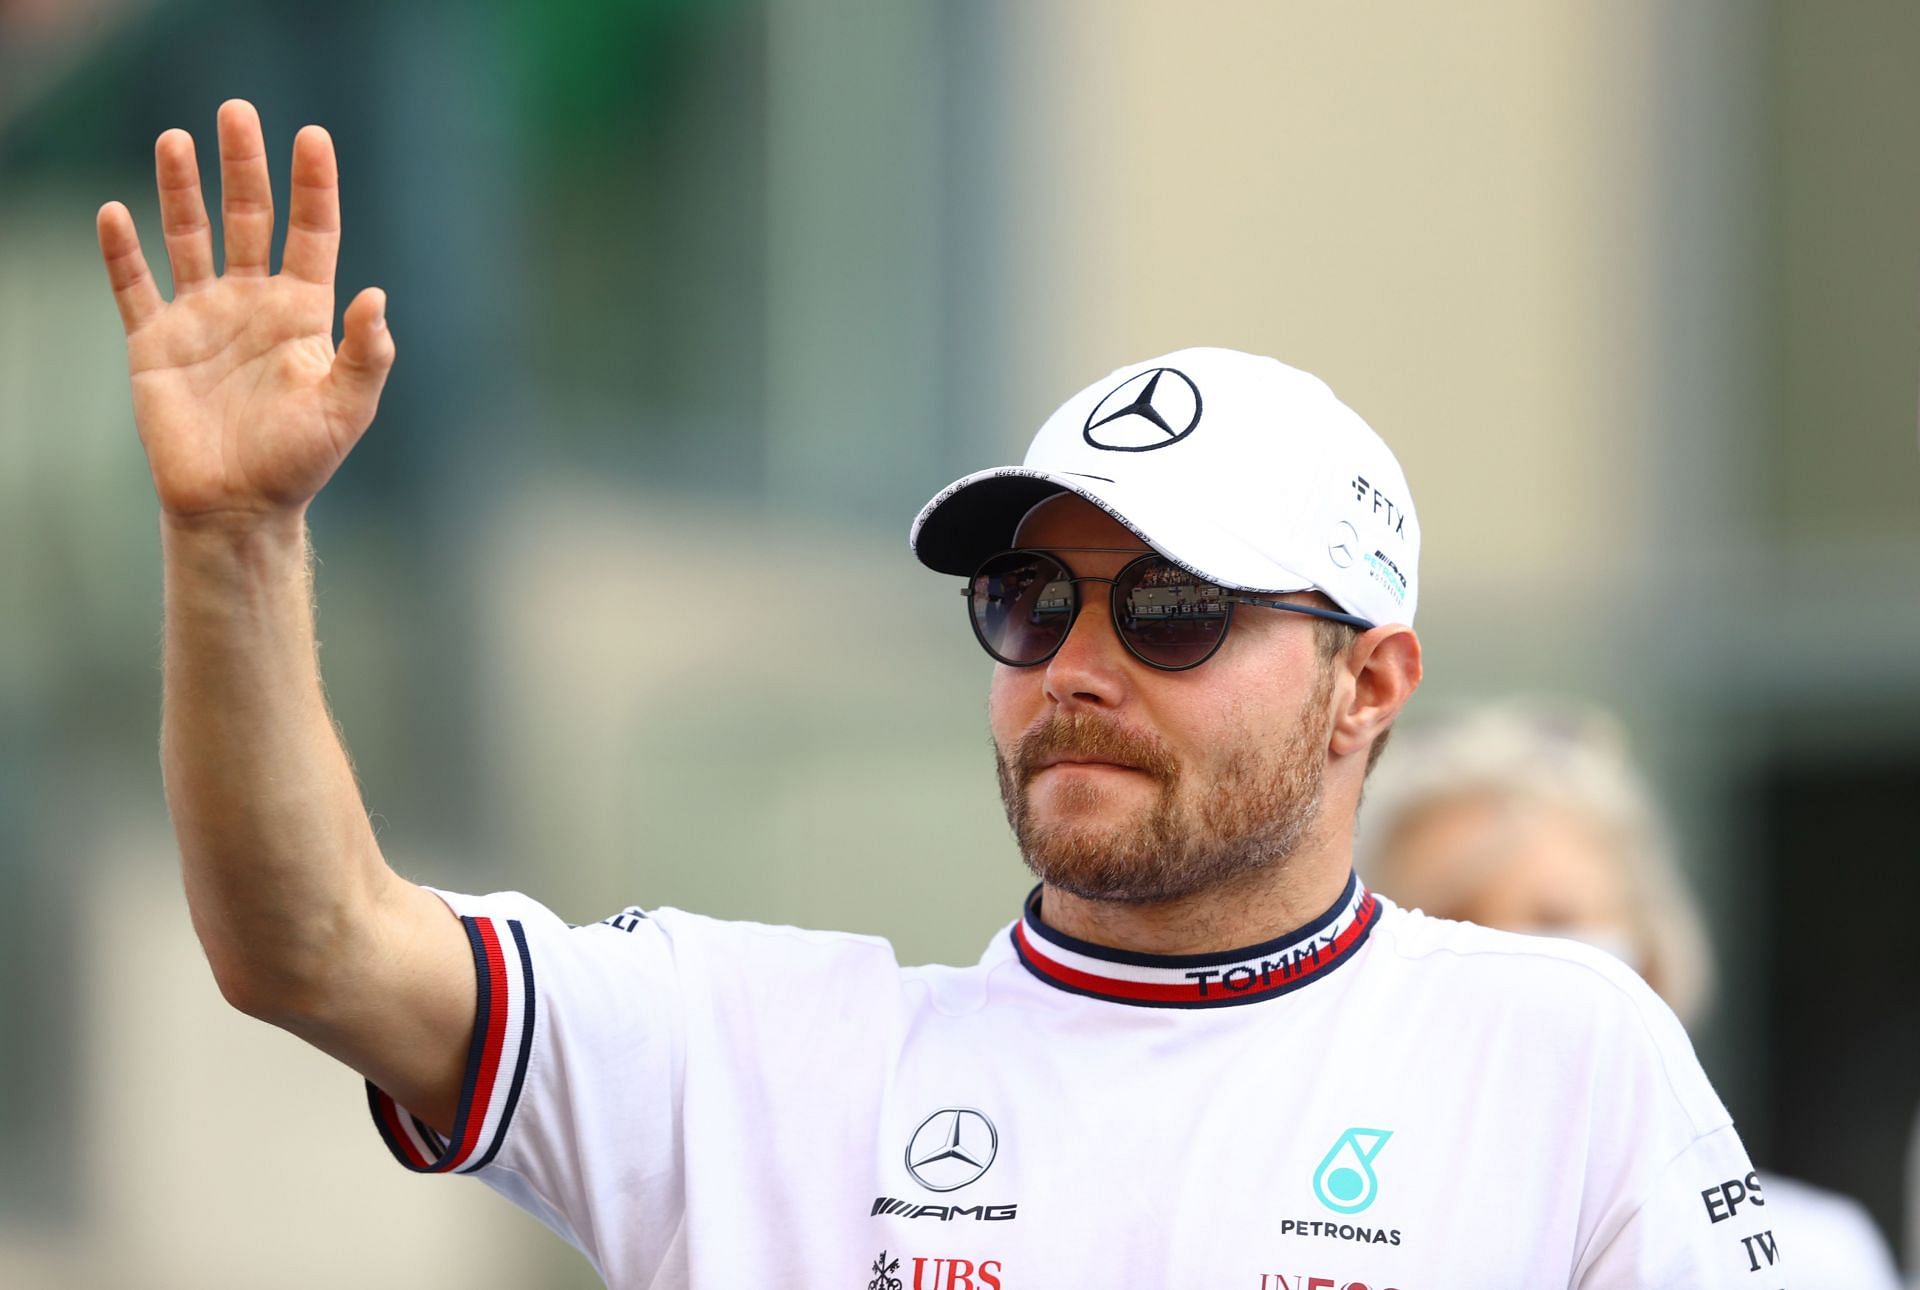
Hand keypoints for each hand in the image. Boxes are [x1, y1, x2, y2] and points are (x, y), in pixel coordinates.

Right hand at [97, 99, 394, 521]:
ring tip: (176, 138)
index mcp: (303, 313)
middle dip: (244, 166)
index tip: (311, 136)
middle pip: (248, 217)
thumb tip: (375, 297)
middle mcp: (252, 303)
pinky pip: (133, 286)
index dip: (313, 185)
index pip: (312, 232)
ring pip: (188, 237)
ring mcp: (202, 318)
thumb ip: (365, 354)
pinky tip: (115, 211)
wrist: (236, 506)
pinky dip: (122, 251)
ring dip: (182, 189)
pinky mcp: (154, 341)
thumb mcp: (347, 410)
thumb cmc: (299, 462)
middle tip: (237, 112)